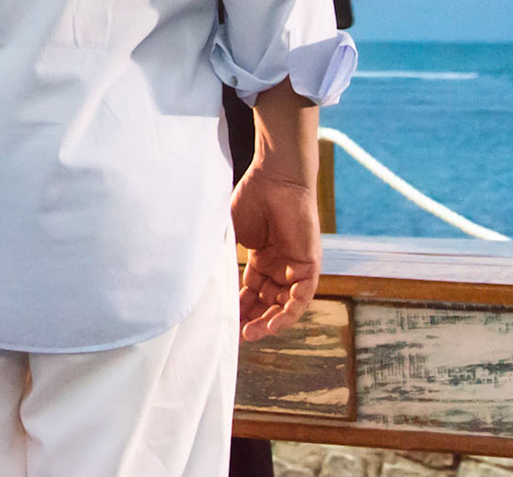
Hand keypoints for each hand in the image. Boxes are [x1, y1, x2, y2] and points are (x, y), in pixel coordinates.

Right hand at [231, 162, 319, 341]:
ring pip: (285, 305)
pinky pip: (302, 296)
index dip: (239, 310)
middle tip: (237, 335)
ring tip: (251, 333)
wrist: (275, 177)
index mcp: (262, 260)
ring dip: (270, 322)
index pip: (251, 293)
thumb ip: (223, 258)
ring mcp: (295, 266)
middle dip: (253, 321)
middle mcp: (280, 266)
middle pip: (267, 303)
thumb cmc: (253, 197)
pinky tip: (272, 323)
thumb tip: (202, 282)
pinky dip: (289, 312)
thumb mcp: (232, 235)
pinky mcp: (310, 264)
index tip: (226, 325)